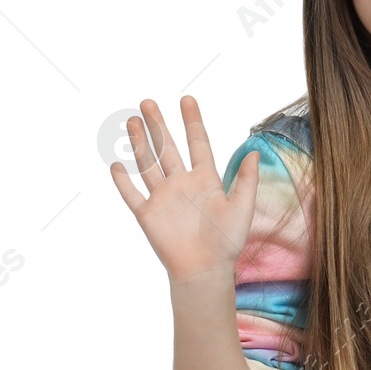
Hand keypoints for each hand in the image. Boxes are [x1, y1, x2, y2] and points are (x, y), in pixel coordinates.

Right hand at [109, 96, 258, 286]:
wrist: (206, 269)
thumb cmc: (228, 241)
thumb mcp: (242, 208)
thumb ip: (247, 180)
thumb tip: (255, 153)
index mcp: (206, 180)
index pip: (198, 143)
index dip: (192, 122)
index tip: (187, 99)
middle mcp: (182, 184)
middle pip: (167, 148)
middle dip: (158, 126)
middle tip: (147, 102)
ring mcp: (163, 197)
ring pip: (148, 164)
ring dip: (139, 143)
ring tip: (132, 121)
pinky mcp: (148, 214)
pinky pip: (132, 194)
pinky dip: (123, 181)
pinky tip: (115, 164)